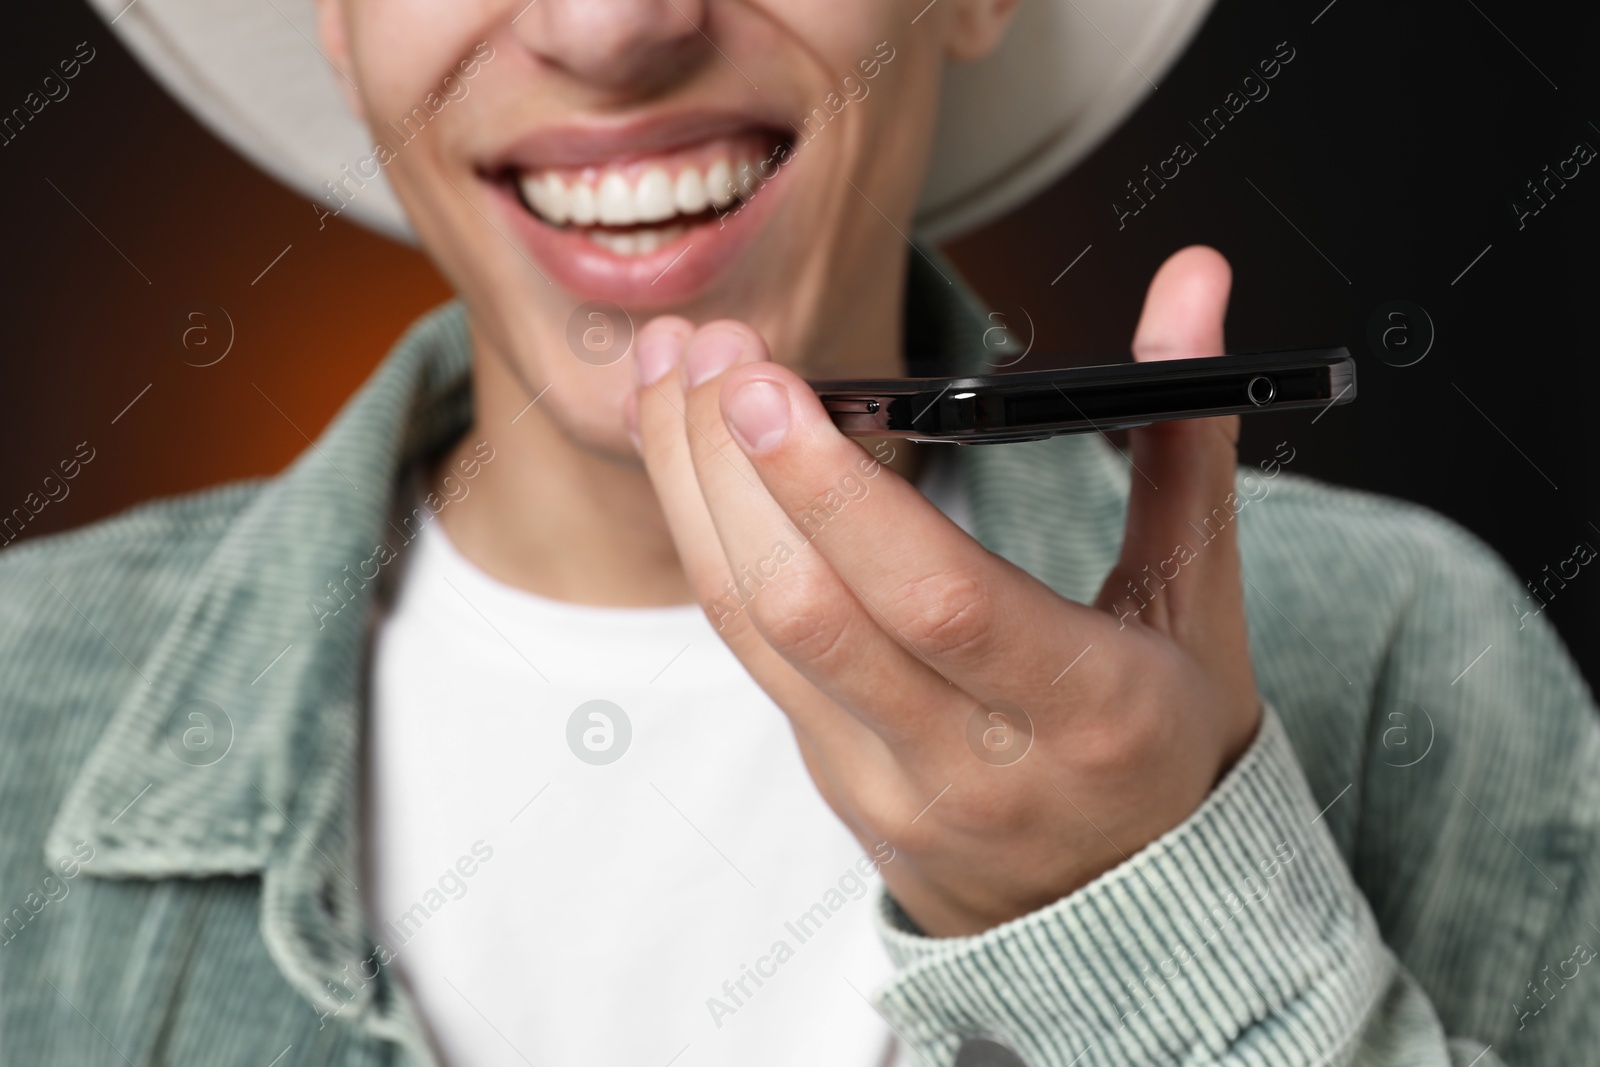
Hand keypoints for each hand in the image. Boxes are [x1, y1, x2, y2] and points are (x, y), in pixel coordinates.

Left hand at [628, 246, 1261, 936]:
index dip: (835, 490)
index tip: (760, 385)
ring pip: (753, 630)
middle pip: (806, 608)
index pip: (934, 597)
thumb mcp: (1197, 600)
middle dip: (727, 466)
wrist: (1130, 913)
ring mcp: (889, 786)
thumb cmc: (1168, 738)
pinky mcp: (835, 785)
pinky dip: (709, 546)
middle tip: (703, 348)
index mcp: (1086, 710)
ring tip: (666, 377)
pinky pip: (752, 656)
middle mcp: (972, 763)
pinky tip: (688, 463)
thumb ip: (1182, 435)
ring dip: (691, 493)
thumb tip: (1194, 279)